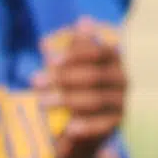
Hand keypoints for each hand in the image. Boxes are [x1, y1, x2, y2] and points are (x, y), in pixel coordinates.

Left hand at [37, 25, 126, 157]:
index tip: (50, 61)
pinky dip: (86, 126)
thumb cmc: (73, 89)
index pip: (98, 53)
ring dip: (66, 100)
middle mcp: (122, 79)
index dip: (75, 55)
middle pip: (94, 76)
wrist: (80, 127)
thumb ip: (70, 51)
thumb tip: (69, 29)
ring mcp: (121, 102)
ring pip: (95, 100)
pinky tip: (68, 128)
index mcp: (112, 60)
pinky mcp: (116, 124)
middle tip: (35, 82)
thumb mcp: (69, 68)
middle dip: (63, 78)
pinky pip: (102, 125)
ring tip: (41, 103)